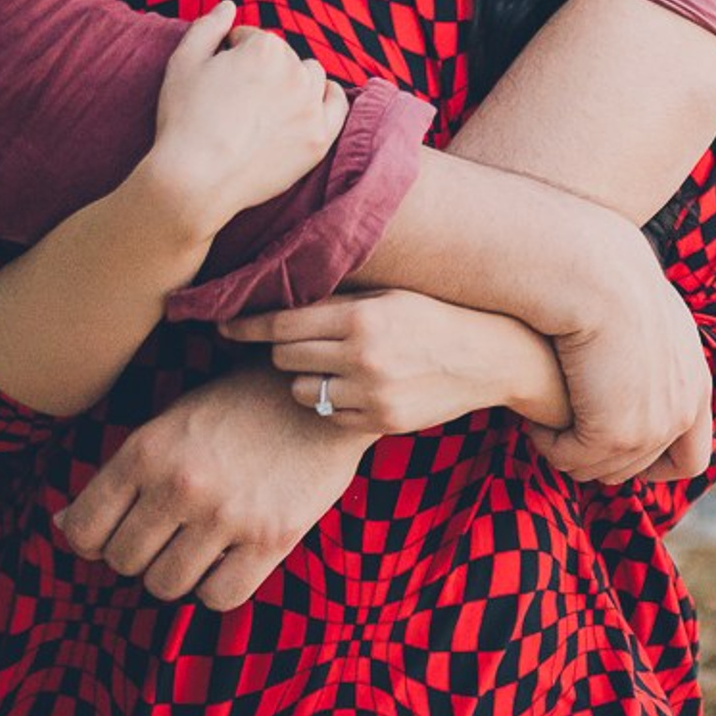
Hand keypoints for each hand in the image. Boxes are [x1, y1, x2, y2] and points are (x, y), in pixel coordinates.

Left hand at [54, 362, 370, 610]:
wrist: (324, 398)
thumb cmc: (238, 409)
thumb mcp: (172, 424)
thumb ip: (121, 476)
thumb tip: (60, 528)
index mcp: (147, 450)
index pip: (83, 529)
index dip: (93, 540)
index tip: (117, 532)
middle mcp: (182, 484)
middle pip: (123, 562)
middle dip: (141, 553)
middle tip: (169, 533)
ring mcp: (228, 514)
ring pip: (164, 585)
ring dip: (177, 572)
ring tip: (201, 544)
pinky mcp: (273, 537)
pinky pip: (218, 598)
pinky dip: (216, 588)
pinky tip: (229, 559)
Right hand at [145, 2, 347, 233]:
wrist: (195, 179)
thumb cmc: (183, 118)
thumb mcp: (182, 62)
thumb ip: (207, 27)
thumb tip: (229, 5)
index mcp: (265, 47)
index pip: (253, 38)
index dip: (233, 53)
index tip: (220, 73)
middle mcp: (296, 71)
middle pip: (284, 58)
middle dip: (264, 69)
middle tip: (239, 94)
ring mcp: (312, 105)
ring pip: (312, 77)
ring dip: (294, 81)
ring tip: (269, 102)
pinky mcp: (320, 137)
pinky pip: (337, 104)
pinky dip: (326, 99)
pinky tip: (312, 103)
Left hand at [221, 288, 569, 436]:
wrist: (494, 356)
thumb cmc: (437, 316)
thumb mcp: (393, 296)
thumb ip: (340, 298)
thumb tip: (278, 294)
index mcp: (363, 315)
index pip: (282, 322)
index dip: (246, 325)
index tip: (221, 325)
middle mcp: (363, 355)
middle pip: (284, 356)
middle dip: (286, 349)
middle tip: (303, 342)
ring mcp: (371, 393)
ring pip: (299, 390)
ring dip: (306, 379)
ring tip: (334, 367)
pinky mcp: (379, 422)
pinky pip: (327, 415)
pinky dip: (333, 403)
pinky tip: (358, 387)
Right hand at [531, 244, 713, 485]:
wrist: (600, 276)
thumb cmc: (614, 287)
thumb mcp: (651, 323)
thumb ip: (656, 357)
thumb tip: (633, 379)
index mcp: (697, 387)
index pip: (692, 459)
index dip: (654, 464)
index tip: (616, 449)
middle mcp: (684, 411)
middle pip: (641, 470)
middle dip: (603, 459)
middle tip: (569, 434)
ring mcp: (654, 426)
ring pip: (604, 470)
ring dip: (574, 452)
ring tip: (550, 421)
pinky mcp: (616, 432)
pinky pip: (574, 461)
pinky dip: (552, 445)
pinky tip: (535, 418)